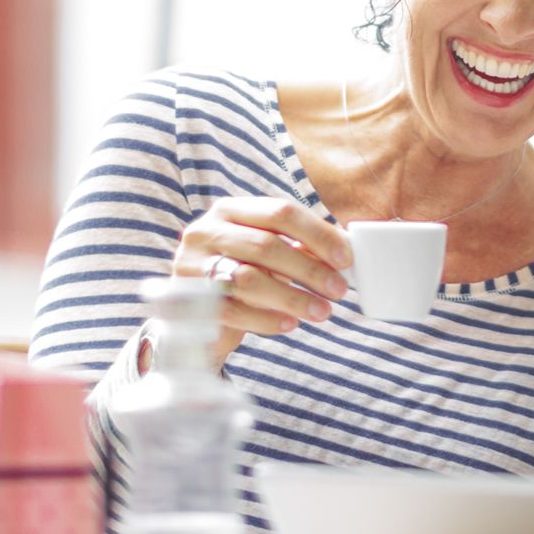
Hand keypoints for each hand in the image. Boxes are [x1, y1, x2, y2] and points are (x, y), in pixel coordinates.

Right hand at [171, 197, 353, 364]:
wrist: (192, 314)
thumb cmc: (241, 275)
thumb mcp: (265, 255)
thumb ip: (299, 247)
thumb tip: (347, 252)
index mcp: (230, 210)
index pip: (279, 211)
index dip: (317, 234)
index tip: (346, 259)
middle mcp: (206, 231)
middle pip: (266, 245)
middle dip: (310, 270)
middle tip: (339, 290)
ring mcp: (192, 265)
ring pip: (249, 279)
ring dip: (293, 298)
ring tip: (322, 312)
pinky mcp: (186, 301)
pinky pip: (233, 311)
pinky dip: (267, 319)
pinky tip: (290, 324)